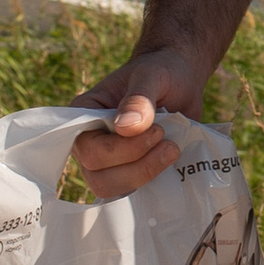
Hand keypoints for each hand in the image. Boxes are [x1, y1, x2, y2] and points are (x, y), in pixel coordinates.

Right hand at [72, 45, 204, 197]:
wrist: (180, 81)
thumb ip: (139, 98)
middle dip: (137, 164)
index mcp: (83, 115)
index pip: (87, 148)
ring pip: (115, 189)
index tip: (155, 129)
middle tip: (166, 138)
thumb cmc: (160, 72)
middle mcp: (89, 142)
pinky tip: (173, 162)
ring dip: (147, 174)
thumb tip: (126, 127)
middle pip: (98, 177)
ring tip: (172, 148)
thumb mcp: (152, 75)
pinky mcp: (130, 173)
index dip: (120, 148)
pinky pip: (135, 193)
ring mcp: (108, 162)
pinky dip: (155, 182)